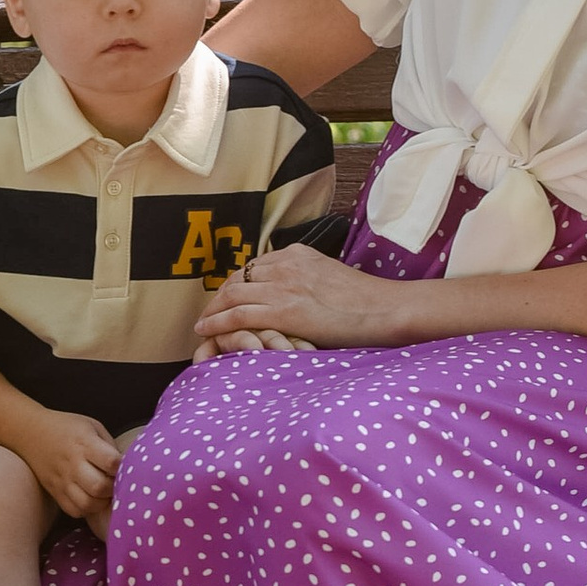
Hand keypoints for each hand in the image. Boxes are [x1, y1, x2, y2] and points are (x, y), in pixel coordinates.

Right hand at [21, 408, 121, 522]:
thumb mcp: (92, 426)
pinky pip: (74, 511)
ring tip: (103, 493)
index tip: (123, 466)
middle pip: (99, 487)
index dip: (122, 467)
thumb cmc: (67, 428)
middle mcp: (72, 463)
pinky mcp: (55, 491)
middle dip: (112, 488)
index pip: (110, 462)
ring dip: (101, 502)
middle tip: (114, 482)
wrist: (31, 432)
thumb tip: (128, 467)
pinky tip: (90, 498)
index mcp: (84, 443)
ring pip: (87, 504)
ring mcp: (62, 480)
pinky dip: (86, 509)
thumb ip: (109, 446)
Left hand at [194, 243, 410, 355]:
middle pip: (237, 279)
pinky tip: (205, 331)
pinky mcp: (284, 311)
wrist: (385, 308)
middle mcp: (285, 266)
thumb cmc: (365, 302)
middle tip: (208, 313)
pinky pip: (238, 315)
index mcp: (297, 255)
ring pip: (232, 295)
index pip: (253, 267)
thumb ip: (307, 280)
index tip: (226, 298)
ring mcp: (283, 288)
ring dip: (212, 311)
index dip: (235, 285)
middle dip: (218, 297)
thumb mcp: (330, 277)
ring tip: (202, 325)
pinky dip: (216, 323)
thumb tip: (297, 295)